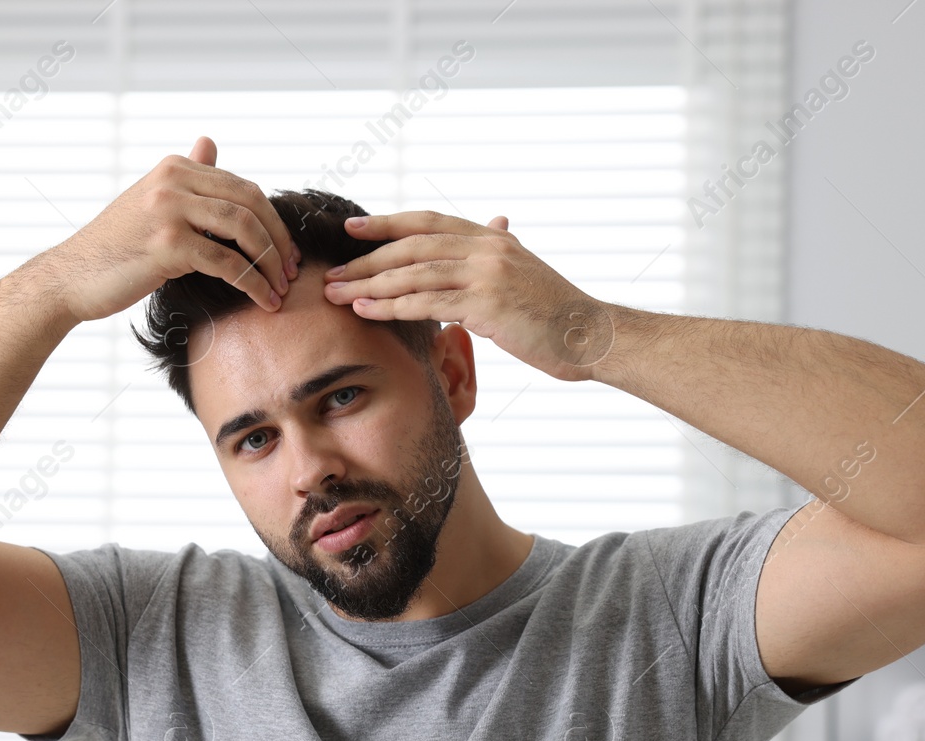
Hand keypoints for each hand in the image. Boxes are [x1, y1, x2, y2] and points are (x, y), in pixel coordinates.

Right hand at [44, 136, 299, 321]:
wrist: (70, 277)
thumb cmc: (115, 248)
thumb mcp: (151, 202)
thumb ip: (186, 177)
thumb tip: (209, 143)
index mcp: (175, 168)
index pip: (244, 188)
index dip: (274, 221)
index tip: (288, 252)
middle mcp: (173, 180)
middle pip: (251, 204)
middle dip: (280, 240)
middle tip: (293, 271)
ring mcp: (169, 210)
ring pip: (244, 229)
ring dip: (271, 262)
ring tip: (281, 289)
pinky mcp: (167, 244)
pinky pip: (227, 262)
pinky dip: (252, 283)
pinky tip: (263, 300)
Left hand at [320, 211, 614, 381]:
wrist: (591, 335)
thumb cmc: (556, 312)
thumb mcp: (527, 270)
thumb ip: (504, 248)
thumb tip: (500, 222)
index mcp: (491, 238)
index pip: (428, 222)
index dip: (387, 223)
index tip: (352, 228)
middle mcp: (486, 247)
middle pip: (412, 246)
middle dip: (367, 259)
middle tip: (333, 272)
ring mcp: (486, 274)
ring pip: (414, 273)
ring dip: (370, 285)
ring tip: (337, 295)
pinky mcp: (486, 304)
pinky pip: (427, 303)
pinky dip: (391, 307)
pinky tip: (366, 312)